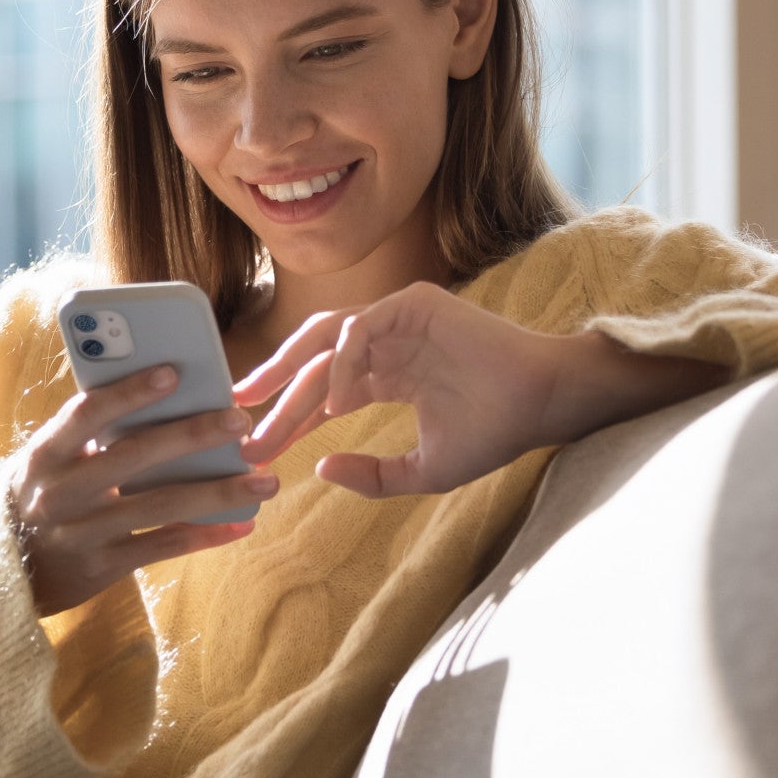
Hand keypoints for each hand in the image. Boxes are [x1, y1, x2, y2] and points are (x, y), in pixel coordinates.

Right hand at [8, 364, 280, 617]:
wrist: (1, 569)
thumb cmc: (38, 494)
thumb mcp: (47, 459)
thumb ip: (90, 433)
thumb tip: (163, 396)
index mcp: (46, 453)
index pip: (87, 413)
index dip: (129, 392)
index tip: (173, 372)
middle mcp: (62, 492)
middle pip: (135, 457)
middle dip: (193, 436)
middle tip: (241, 421)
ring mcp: (82, 533)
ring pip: (160, 507)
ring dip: (218, 492)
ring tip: (265, 480)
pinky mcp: (102, 568)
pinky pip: (163, 547)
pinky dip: (206, 534)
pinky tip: (242, 524)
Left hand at [232, 281, 558, 497]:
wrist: (540, 406)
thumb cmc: (492, 435)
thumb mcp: (422, 470)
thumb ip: (373, 475)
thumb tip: (320, 469)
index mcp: (388, 374)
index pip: (322, 390)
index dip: (287, 416)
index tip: (256, 446)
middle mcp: (388, 342)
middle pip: (313, 359)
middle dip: (273, 387)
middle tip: (237, 417)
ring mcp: (400, 319)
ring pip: (327, 338)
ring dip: (291, 371)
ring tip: (263, 404)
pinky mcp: (416, 303)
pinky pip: (362, 327)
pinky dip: (342, 363)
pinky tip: (333, 404)